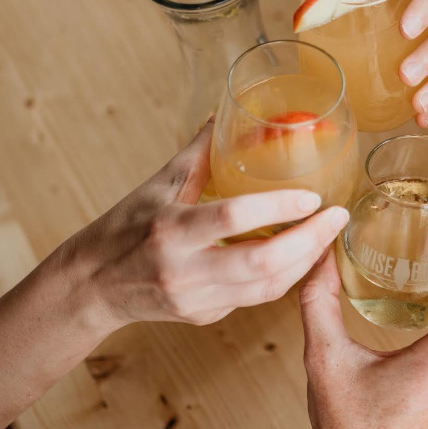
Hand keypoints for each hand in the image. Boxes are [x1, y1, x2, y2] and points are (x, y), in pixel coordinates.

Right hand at [53, 121, 349, 329]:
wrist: (90, 287)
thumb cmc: (124, 227)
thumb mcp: (157, 185)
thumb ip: (199, 152)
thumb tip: (228, 112)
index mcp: (170, 230)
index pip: (231, 218)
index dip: (277, 206)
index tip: (312, 195)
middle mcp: (184, 270)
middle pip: (261, 264)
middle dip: (309, 241)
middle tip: (336, 217)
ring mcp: (196, 299)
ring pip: (267, 289)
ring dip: (306, 262)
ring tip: (328, 234)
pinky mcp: (205, 316)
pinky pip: (257, 299)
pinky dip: (286, 277)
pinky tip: (303, 255)